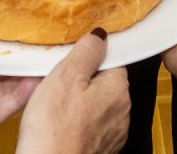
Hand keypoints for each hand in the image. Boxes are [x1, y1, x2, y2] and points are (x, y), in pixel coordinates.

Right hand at [17, 32, 129, 153]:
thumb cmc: (54, 127)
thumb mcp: (65, 75)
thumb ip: (86, 51)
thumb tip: (100, 35)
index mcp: (118, 88)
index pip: (112, 60)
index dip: (90, 57)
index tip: (72, 59)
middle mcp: (122, 111)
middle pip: (105, 82)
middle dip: (84, 80)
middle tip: (58, 81)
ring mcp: (113, 133)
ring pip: (97, 105)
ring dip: (80, 102)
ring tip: (55, 104)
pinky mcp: (100, 149)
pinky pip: (91, 126)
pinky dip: (77, 122)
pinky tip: (59, 123)